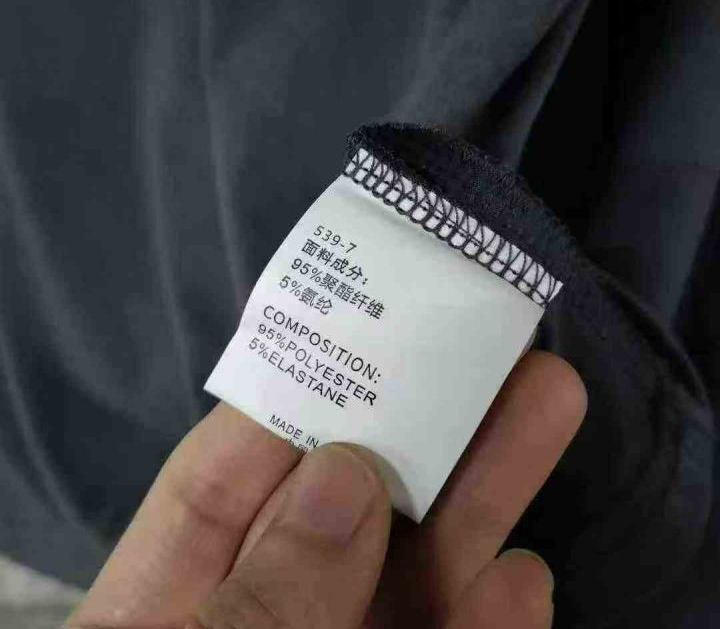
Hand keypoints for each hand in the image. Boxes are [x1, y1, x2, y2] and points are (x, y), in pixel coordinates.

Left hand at [67, 351, 584, 627]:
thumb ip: (261, 595)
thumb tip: (341, 474)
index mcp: (171, 601)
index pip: (229, 475)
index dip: (295, 394)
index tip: (358, 324)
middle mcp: (266, 616)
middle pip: (348, 507)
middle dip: (419, 420)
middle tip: (485, 337)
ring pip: (417, 572)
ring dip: (481, 495)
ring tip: (543, 399)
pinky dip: (489, 622)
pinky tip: (522, 577)